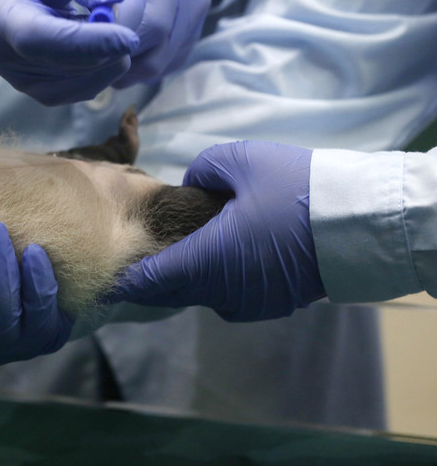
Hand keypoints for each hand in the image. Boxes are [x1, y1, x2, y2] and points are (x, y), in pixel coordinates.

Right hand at [0, 0, 141, 105]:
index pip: (40, 39)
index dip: (87, 43)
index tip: (129, 36)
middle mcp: (4, 57)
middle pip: (71, 64)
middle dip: (114, 37)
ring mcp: (22, 81)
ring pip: (86, 81)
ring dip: (114, 51)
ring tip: (115, 10)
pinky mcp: (40, 91)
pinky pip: (86, 87)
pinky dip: (105, 64)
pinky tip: (102, 35)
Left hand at [84, 0, 209, 87]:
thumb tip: (97, 23)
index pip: (153, 25)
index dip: (119, 41)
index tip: (90, 42)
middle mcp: (193, 2)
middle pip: (156, 55)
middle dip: (119, 61)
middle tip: (88, 59)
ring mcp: (195, 26)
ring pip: (157, 68)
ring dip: (125, 70)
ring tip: (99, 56)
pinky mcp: (188, 44)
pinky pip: (160, 68)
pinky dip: (135, 68)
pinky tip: (116, 54)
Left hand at [108, 141, 325, 320]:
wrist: (359, 225)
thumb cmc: (295, 189)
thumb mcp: (241, 161)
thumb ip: (203, 170)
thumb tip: (192, 186)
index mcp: (205, 261)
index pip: (150, 279)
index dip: (126, 276)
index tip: (107, 270)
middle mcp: (221, 291)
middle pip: (171, 290)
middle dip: (150, 278)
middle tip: (133, 258)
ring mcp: (247, 302)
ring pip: (199, 294)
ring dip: (183, 279)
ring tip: (171, 255)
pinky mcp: (270, 304)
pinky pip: (227, 296)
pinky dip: (212, 281)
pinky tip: (214, 260)